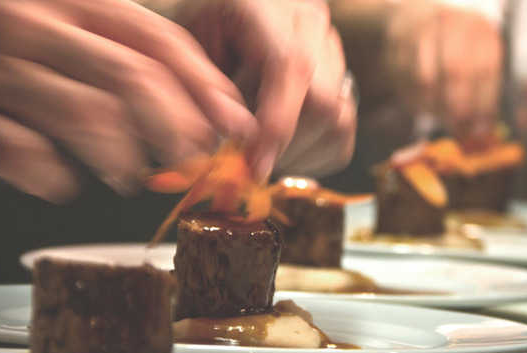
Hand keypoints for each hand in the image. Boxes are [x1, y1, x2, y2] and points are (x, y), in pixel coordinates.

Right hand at [0, 0, 257, 201]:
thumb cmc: (11, 56)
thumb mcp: (68, 33)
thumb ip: (127, 56)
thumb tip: (213, 110)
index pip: (156, 39)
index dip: (205, 86)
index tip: (233, 124)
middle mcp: (29, 21)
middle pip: (132, 76)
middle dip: (176, 128)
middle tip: (189, 159)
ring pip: (87, 115)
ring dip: (123, 157)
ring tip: (128, 174)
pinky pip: (23, 151)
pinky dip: (53, 175)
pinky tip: (63, 181)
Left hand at [167, 0, 356, 179]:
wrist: (214, 23)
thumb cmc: (194, 39)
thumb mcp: (183, 57)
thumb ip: (208, 95)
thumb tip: (241, 137)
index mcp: (267, 8)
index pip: (292, 67)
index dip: (278, 124)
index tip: (255, 164)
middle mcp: (310, 24)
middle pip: (323, 101)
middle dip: (286, 145)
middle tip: (250, 163)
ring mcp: (330, 50)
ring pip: (339, 120)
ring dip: (301, 153)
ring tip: (264, 156)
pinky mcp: (340, 77)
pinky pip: (343, 130)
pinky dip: (315, 153)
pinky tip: (283, 151)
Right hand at [382, 1, 501, 136]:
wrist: (417, 25)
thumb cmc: (455, 52)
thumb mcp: (477, 63)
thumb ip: (483, 95)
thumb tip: (481, 130)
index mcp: (481, 30)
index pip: (486, 69)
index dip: (483, 103)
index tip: (480, 129)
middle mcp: (453, 25)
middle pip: (455, 71)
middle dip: (457, 107)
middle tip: (457, 128)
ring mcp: (423, 31)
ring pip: (426, 79)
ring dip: (434, 107)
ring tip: (441, 118)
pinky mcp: (399, 43)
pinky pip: (405, 81)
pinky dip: (415, 101)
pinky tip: (424, 107)